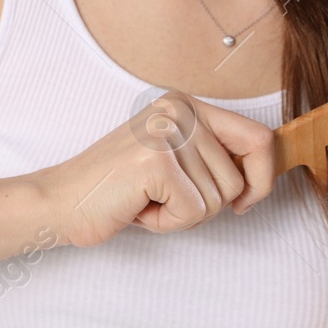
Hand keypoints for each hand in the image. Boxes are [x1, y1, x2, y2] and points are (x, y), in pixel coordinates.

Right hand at [32, 91, 274, 248]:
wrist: (61, 202)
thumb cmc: (118, 190)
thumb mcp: (174, 161)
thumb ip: (214, 157)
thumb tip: (266, 172)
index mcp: (185, 104)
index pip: (258, 138)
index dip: (262, 178)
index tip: (245, 202)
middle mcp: (178, 109)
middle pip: (238, 179)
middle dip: (206, 205)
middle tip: (162, 198)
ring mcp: (166, 132)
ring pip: (218, 200)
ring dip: (184, 215)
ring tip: (147, 200)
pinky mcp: (156, 161)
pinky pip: (194, 212)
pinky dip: (168, 223)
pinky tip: (139, 208)